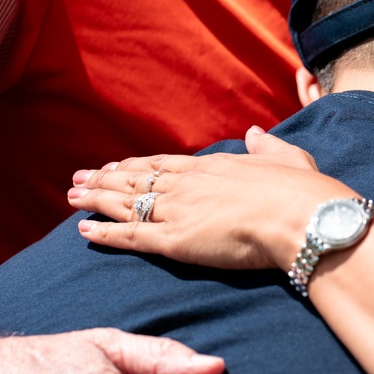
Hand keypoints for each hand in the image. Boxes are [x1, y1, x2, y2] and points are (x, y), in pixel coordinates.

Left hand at [68, 129, 346, 269]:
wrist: (301, 216)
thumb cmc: (302, 191)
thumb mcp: (287, 158)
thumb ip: (266, 147)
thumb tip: (255, 133)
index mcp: (212, 166)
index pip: (162, 164)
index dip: (135, 164)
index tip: (114, 164)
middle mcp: (188, 184)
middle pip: (135, 178)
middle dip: (104, 178)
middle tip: (78, 177)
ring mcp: (178, 210)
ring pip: (125, 203)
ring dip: (95, 200)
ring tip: (71, 198)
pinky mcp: (175, 240)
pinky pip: (130, 236)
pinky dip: (103, 233)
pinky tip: (82, 230)